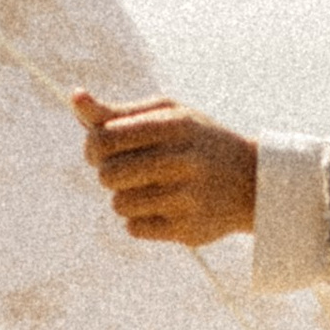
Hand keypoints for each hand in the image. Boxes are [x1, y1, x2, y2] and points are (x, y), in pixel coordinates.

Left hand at [73, 91, 258, 245]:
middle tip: (127, 170)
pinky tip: (164, 207)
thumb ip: (118, 112)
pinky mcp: (188, 231)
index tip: (102, 150)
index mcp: (174, 125)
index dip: (93, 146)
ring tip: (149, 189)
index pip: (104, 138)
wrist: (254, 182)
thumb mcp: (167, 116)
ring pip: (119, 204)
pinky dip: (140, 219)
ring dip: (125, 198)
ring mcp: (187, 198)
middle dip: (109, 173)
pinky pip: (134, 228)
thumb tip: (75, 99)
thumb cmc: (198, 142)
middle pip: (107, 175)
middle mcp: (183, 160)